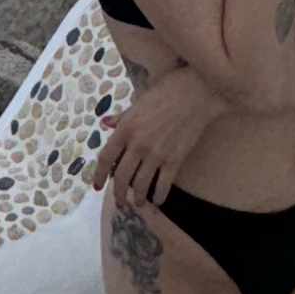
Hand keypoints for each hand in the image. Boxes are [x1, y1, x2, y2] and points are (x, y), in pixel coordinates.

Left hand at [86, 63, 225, 207]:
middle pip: (121, 177)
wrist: (197, 92)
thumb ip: (122, 117)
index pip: (106, 157)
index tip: (96, 186)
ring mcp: (156, 154)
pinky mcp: (175, 160)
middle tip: (121, 202)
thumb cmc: (167, 90)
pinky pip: (164, 184)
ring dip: (138, 198)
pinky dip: (160, 196)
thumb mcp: (139, 102)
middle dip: (119, 194)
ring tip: (140, 203)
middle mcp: (138, 144)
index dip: (98, 174)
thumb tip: (106, 124)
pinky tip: (159, 201)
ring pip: (141, 185)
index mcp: (126, 128)